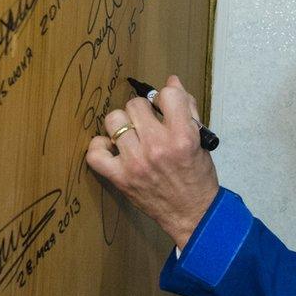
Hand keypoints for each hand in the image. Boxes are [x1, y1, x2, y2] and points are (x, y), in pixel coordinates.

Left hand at [86, 75, 218, 249]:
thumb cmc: (197, 176)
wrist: (193, 214)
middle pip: (134, 104)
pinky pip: (95, 153)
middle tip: (148, 124)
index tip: (164, 107)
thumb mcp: (200, 140)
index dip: (165, 98)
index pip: (167, 95)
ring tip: (131, 135)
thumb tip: (171, 82)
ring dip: (122, 125)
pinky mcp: (121, 178)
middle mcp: (158, 147)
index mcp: (183, 136)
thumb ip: (187, 109)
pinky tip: (113, 148)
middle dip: (142, 111)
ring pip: (114, 121)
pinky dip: (100, 147)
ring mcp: (136, 163)